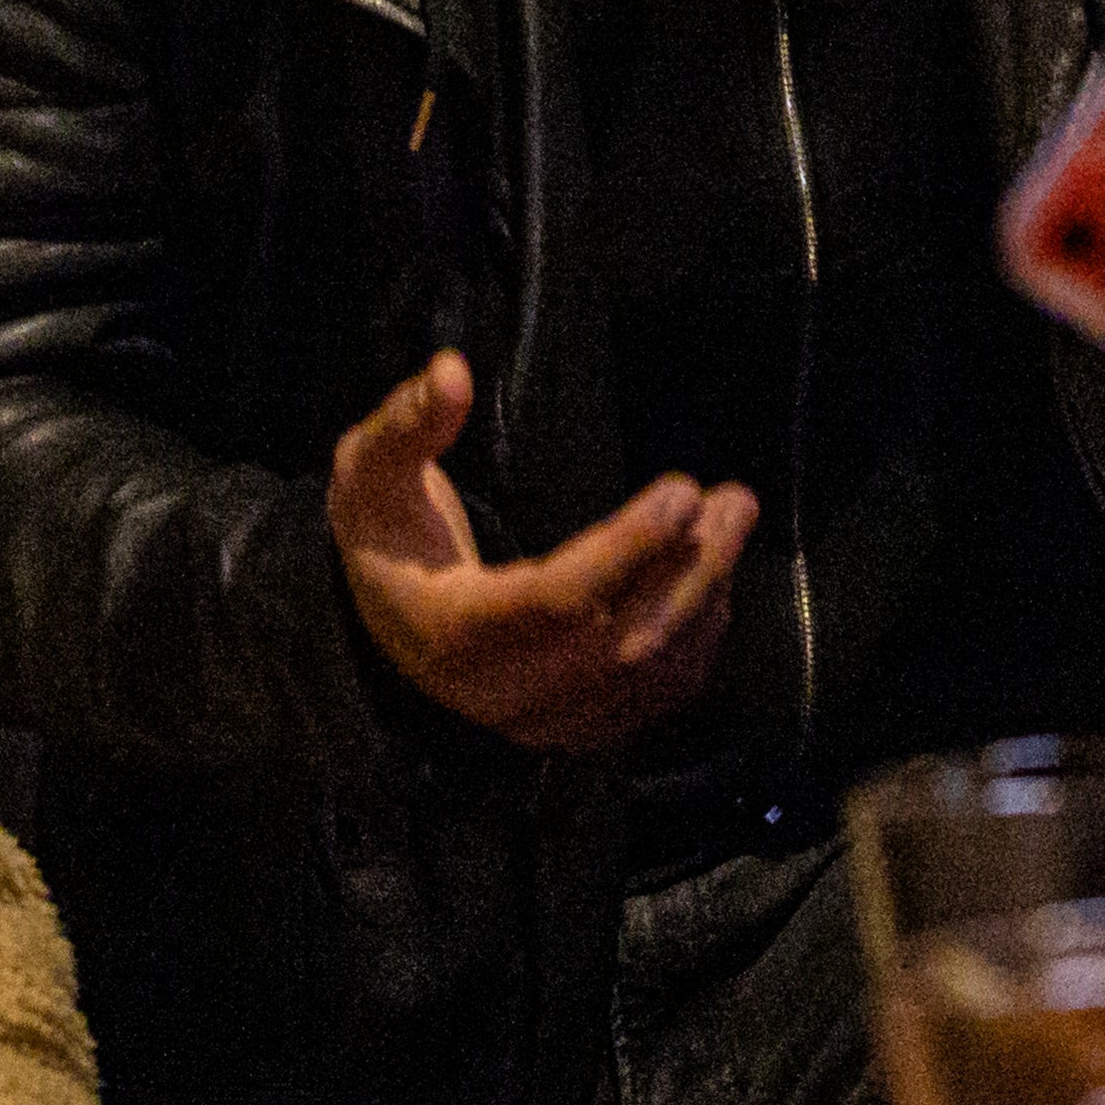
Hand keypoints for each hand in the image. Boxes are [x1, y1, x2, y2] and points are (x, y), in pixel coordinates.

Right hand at [327, 351, 748, 753]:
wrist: (382, 624)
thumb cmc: (383, 536)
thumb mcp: (369, 474)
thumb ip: (405, 425)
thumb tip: (453, 372)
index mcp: (451, 634)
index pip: (558, 600)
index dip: (629, 548)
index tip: (682, 488)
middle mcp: (502, 694)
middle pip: (623, 643)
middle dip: (692, 569)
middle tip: (735, 499)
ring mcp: (544, 723)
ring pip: (649, 675)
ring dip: (707, 598)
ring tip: (733, 522)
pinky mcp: (575, 731)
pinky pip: (654, 699)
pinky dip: (697, 642)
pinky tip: (714, 583)